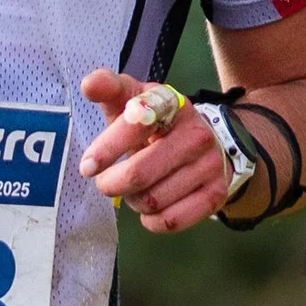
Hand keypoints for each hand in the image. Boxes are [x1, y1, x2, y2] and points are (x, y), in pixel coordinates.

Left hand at [79, 68, 240, 234]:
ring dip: (133, 201)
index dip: (107, 148)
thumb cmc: (156, 124)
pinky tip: (150, 209)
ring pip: (152, 200)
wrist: (207, 143)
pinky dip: (152, 221)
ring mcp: (209, 164)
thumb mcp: (134, 100)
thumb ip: (110, 89)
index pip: (135, 125)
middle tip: (106, 183)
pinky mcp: (216, 194)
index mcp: (170, 105)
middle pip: (138, 174)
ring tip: (135, 190)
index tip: (88, 166)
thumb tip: (89, 84)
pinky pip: (171, 220)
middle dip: (112, 183)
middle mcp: (195, 133)